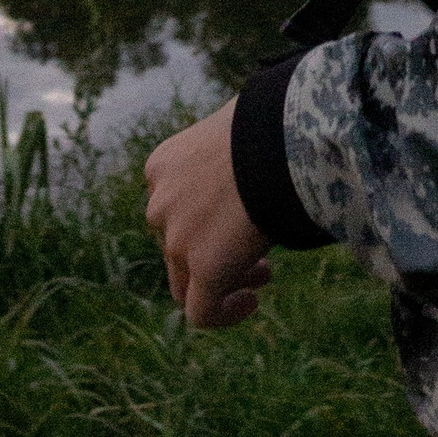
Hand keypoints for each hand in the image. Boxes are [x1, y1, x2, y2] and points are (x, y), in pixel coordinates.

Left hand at [144, 102, 271, 330]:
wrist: (277, 138)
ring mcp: (177, 239)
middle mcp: (160, 204)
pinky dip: (224, 314)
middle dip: (213, 253)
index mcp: (163, 166)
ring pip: (186, 281)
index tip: (240, 218)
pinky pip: (202, 312)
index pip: (172, 207)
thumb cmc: (271, 122)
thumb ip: (233, 149)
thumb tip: (265, 144)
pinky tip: (251, 302)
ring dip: (221, 281)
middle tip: (256, 251)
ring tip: (262, 274)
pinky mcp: (205, 269)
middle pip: (176, 246)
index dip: (205, 221)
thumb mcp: (236, 129)